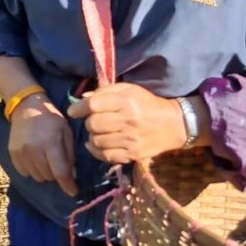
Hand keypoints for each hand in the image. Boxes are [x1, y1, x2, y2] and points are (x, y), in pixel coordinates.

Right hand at [8, 94, 78, 196]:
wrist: (26, 107)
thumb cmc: (50, 119)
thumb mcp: (66, 132)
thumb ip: (69, 154)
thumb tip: (72, 176)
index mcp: (50, 143)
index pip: (60, 172)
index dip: (68, 185)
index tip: (74, 192)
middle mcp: (34, 150)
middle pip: (49, 177)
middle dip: (56, 174)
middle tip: (57, 163)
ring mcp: (21, 153)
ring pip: (37, 177)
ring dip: (44, 172)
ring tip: (45, 159)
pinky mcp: (12, 153)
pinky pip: (24, 173)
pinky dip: (32, 170)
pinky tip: (34, 158)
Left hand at [66, 82, 185, 163]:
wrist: (173, 124)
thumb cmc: (147, 103)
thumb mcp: (128, 90)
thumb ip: (105, 91)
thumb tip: (82, 99)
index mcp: (126, 102)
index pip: (94, 105)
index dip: (79, 108)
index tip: (73, 111)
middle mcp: (128, 121)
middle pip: (93, 124)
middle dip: (89, 122)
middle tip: (94, 120)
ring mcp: (130, 140)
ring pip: (96, 141)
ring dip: (93, 136)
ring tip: (98, 132)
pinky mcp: (133, 154)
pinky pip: (105, 156)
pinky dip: (97, 151)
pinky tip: (98, 144)